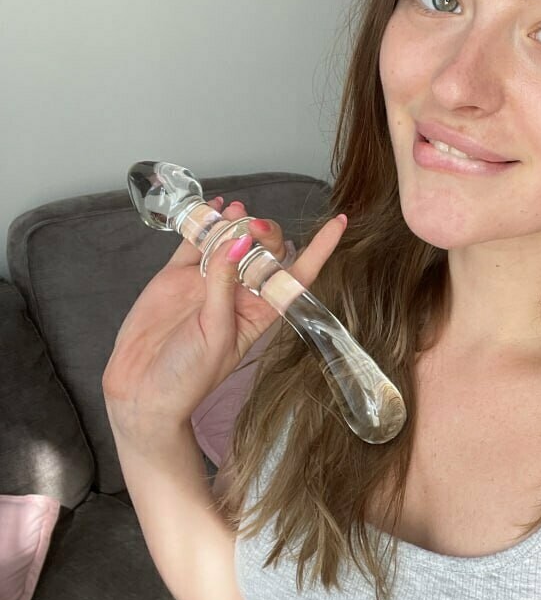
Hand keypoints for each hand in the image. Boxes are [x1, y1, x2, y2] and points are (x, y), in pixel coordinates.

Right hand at [102, 197, 346, 438]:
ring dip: (237, 221)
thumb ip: (224, 285)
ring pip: (230, 240)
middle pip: (262, 250)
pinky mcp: (177, 276)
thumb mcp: (216, 333)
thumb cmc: (188, 377)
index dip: (319, 249)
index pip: (296, 275)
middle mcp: (238, 293)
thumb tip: (237, 240)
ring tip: (236, 210)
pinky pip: (194, 241)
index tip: (339, 223)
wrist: (142, 393)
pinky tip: (216, 206)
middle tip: (252, 225)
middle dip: (264, 233)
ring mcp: (207, 281)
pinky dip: (204, 222)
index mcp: (259, 312)